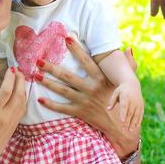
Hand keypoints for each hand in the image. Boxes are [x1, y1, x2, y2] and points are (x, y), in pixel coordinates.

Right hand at [0, 68, 25, 163]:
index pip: (6, 91)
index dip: (10, 78)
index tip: (11, 68)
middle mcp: (5, 116)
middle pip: (18, 94)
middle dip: (20, 79)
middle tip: (17, 69)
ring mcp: (12, 122)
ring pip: (23, 101)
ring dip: (23, 88)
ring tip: (20, 78)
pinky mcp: (14, 126)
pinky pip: (22, 109)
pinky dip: (23, 98)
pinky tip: (20, 92)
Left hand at [37, 38, 141, 156]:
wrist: (121, 125)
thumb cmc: (123, 101)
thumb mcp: (126, 82)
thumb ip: (127, 64)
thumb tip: (128, 48)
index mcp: (101, 79)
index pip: (86, 61)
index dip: (76, 49)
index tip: (66, 38)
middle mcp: (91, 88)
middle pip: (67, 76)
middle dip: (52, 67)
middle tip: (38, 60)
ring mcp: (84, 101)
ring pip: (62, 90)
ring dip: (48, 83)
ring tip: (35, 76)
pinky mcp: (80, 112)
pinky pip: (62, 108)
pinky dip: (50, 104)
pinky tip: (39, 99)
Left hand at [107, 81, 143, 131]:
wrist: (132, 84)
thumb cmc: (121, 90)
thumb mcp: (115, 93)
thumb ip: (112, 101)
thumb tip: (108, 109)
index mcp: (126, 96)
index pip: (124, 106)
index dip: (123, 114)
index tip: (122, 121)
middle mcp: (133, 100)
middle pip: (130, 112)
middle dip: (127, 121)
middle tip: (123, 129)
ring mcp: (138, 103)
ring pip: (136, 114)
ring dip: (133, 123)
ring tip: (129, 130)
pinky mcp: (141, 105)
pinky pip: (140, 114)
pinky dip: (138, 120)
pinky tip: (135, 127)